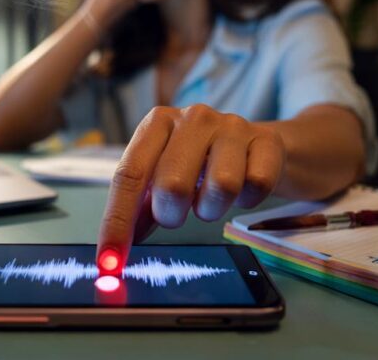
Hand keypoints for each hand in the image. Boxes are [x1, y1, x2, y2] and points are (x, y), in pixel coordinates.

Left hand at [95, 104, 283, 272]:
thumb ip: (138, 207)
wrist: (256, 145)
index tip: (111, 260)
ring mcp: (232, 126)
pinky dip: (246, 201)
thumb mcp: (164, 176)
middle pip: (172, 185)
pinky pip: (257, 185)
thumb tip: (113, 251)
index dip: (117, 221)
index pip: (129, 175)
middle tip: (178, 214)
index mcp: (157, 123)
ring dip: (212, 208)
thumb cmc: (200, 163)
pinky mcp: (267, 141)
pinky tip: (241, 189)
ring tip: (210, 199)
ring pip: (220, 187)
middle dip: (171, 215)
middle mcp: (193, 118)